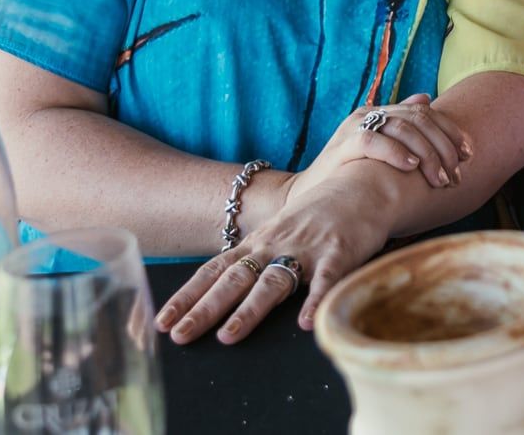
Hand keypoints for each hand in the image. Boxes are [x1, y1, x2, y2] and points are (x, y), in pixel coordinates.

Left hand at [155, 172, 391, 344]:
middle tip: (180, 335)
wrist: (362, 186)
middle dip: (205, 308)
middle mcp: (275, 245)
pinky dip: (316, 301)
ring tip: (228, 337)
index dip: (186, 297)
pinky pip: (326, 280)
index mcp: (257, 243)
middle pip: (234, 279)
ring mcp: (307, 248)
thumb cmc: (316, 217)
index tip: (161, 323)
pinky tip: (306, 323)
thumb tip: (218, 296)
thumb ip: (253, 261)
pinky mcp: (339, 252)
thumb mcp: (277, 234)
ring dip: (249, 310)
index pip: (213, 271)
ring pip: (273, 281)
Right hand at [294, 93, 470, 198]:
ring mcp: (354, 127)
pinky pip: (372, 141)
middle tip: (456, 173)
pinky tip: (411, 167)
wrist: (311, 198)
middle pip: (418, 119)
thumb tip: (426, 98)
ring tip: (439, 177)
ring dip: (426, 153)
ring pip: (401, 128)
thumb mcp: (381, 150)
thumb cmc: (352, 176)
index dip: (451, 131)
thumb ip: (402, 126)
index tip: (469, 155)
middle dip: (443, 146)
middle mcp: (369, 114)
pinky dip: (395, 152)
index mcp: (382, 112)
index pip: (425, 112)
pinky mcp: (341, 145)